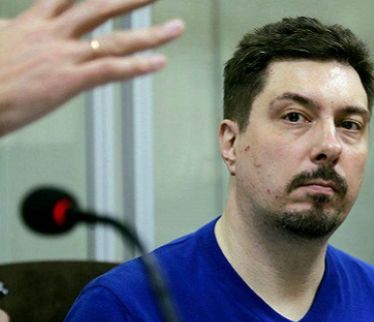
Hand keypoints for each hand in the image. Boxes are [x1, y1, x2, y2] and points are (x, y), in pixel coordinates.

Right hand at [0, 0, 184, 136]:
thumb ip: (12, 32)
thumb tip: (11, 26)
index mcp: (33, 22)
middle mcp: (53, 34)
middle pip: (100, 8)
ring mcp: (64, 56)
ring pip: (116, 40)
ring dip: (151, 34)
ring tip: (176, 28)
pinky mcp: (69, 80)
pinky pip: (112, 70)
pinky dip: (139, 67)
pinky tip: (159, 63)